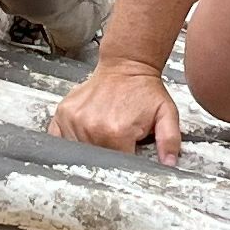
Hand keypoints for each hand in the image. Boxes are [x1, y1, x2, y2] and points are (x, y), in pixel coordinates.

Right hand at [52, 55, 182, 163]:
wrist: (127, 64)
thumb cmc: (144, 90)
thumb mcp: (166, 114)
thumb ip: (169, 141)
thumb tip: (168, 163)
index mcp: (116, 132)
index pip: (116, 165)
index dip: (124, 164)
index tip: (128, 153)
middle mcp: (92, 127)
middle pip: (96, 160)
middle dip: (107, 155)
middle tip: (117, 140)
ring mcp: (74, 120)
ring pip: (77, 151)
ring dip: (89, 147)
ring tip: (103, 132)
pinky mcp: (63, 112)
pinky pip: (59, 138)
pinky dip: (69, 140)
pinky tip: (83, 132)